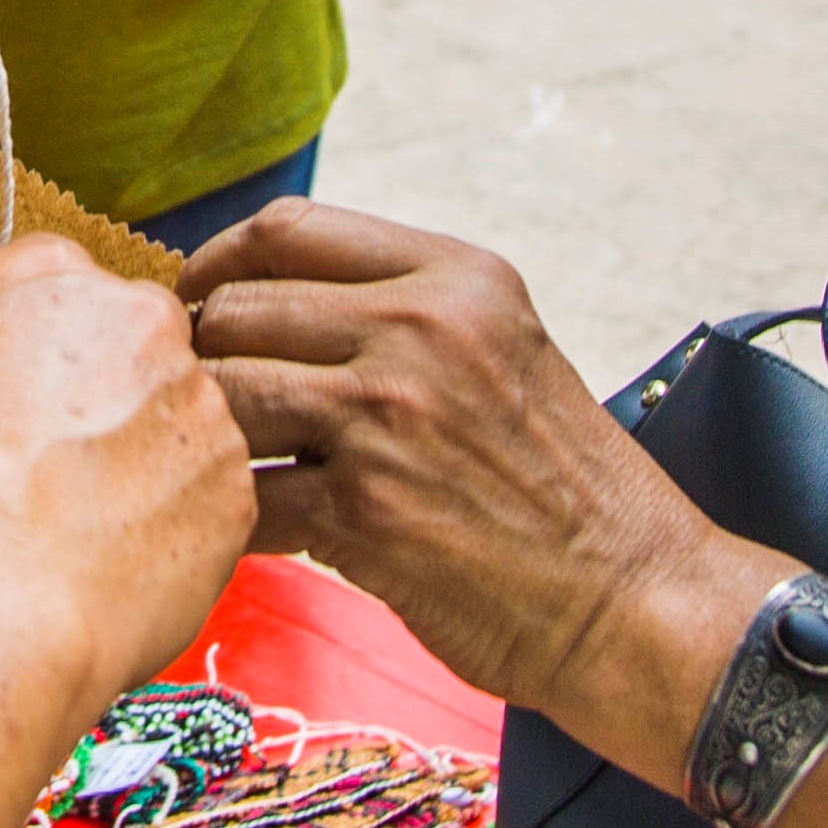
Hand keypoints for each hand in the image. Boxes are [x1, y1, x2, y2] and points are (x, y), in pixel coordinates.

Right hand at [0, 240, 254, 707]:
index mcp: (52, 278)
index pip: (69, 285)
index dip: (52, 349)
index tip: (35, 399)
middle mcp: (143, 321)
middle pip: (145, 351)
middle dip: (118, 402)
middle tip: (66, 471)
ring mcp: (201, 405)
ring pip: (186, 429)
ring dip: (153, 468)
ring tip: (87, 534)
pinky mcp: (235, 489)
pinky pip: (211, 507)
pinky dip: (178, 535)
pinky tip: (119, 571)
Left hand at [183, 202, 722, 714]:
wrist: (630, 598)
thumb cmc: (561, 486)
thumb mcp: (504, 350)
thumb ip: (403, 315)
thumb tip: (266, 304)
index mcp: (455, 279)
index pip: (285, 229)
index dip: (217, 263)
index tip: (198, 300)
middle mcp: (419, 331)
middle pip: (236, 311)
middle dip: (202, 359)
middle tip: (200, 402)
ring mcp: (386, 419)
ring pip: (224, 398)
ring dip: (206, 437)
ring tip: (216, 465)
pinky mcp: (362, 513)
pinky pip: (244, 499)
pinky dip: (230, 519)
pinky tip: (247, 532)